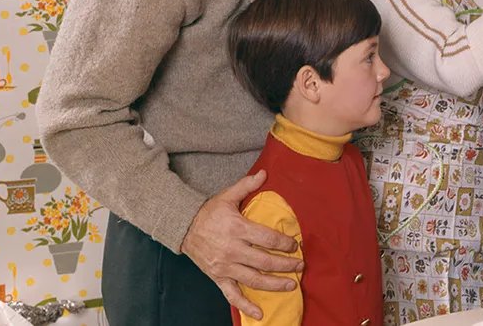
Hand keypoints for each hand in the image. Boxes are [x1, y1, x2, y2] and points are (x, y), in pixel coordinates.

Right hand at [180, 170, 301, 319]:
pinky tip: (260, 313)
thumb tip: (265, 172)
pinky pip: (232, 295)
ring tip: (291, 284)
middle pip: (264, 261)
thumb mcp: (227, 195)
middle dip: (285, 264)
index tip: (295, 245)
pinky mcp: (217, 277)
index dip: (284, 243)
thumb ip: (247, 185)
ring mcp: (224, 266)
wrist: (182, 227)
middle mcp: (232, 250)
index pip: (267, 238)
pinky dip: (246, 306)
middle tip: (300, 265)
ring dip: (274, 284)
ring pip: (254, 279)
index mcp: (237, 228)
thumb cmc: (208, 211)